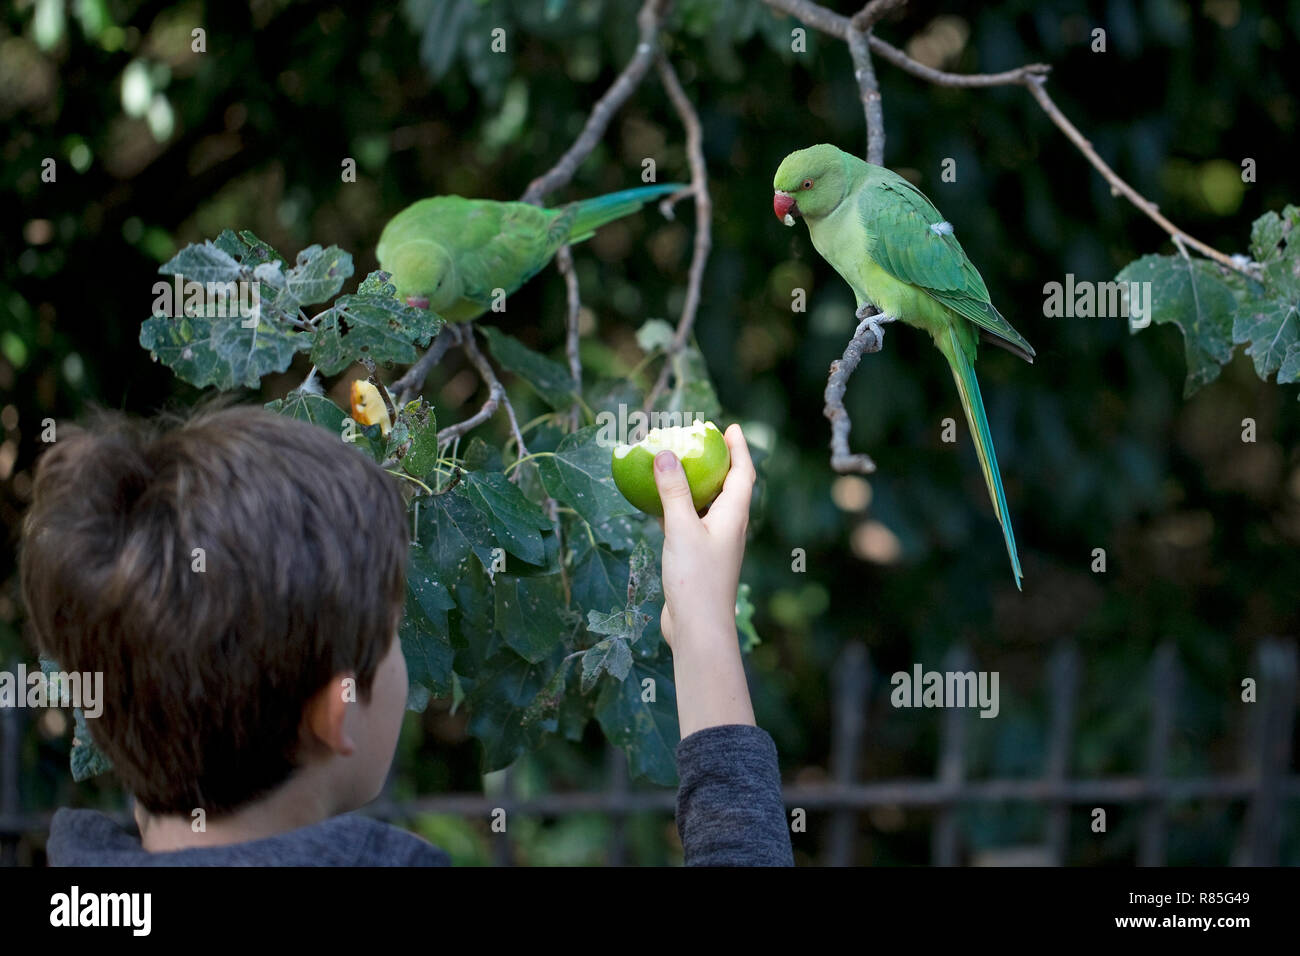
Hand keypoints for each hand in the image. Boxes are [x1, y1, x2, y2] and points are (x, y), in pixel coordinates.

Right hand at [652, 423, 756, 734]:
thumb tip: (666, 453)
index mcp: (734, 516)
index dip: (738, 449)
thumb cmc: (696, 578)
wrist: (699, 628)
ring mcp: (714, 545)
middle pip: (727, 488)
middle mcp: (729, 528)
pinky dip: (679, 509)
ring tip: (678, 468)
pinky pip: (690, 524)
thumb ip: (673, 491)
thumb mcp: (681, 529)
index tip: (729, 427)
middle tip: (699, 443)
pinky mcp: (698, 560)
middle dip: (716, 464)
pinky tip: (659, 505)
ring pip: (707, 507)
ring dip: (695, 487)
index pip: (742, 474)